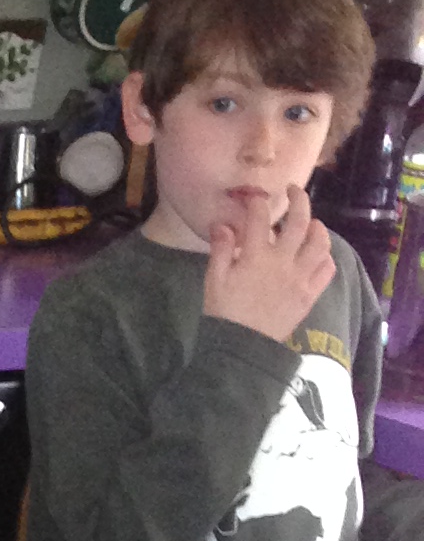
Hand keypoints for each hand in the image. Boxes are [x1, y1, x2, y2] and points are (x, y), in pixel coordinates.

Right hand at [202, 182, 334, 343]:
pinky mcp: (309, 294)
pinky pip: (326, 270)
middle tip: (295, 191)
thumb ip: (221, 250)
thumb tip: (222, 224)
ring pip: (320, 243)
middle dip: (299, 200)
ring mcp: (300, 278)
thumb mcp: (214, 280)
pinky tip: (318, 255)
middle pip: (299, 221)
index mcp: (256, 256)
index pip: (260, 217)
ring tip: (312, 224)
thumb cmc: (224, 313)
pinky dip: (325, 258)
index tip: (255, 198)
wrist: (242, 348)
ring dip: (318, 228)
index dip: (257, 202)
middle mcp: (283, 261)